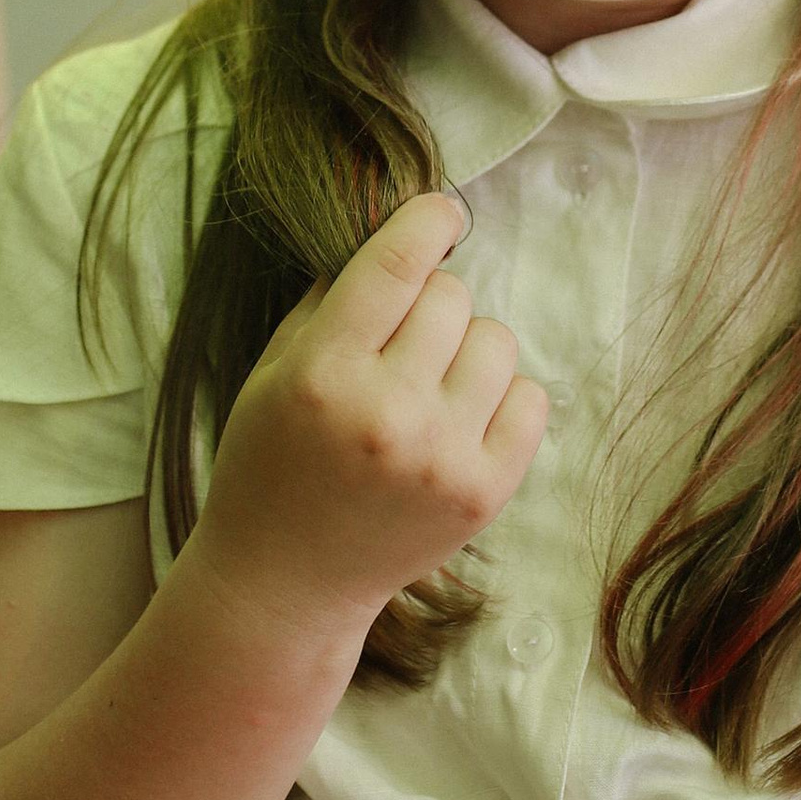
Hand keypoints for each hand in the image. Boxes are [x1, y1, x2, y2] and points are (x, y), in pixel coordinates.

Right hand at [192, 196, 546, 650]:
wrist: (283, 585)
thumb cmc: (270, 463)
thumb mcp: (273, 368)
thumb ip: (332, 297)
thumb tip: (400, 231)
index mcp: (323, 373)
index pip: (398, 263)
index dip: (429, 220)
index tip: (441, 214)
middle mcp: (387, 414)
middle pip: (451, 295)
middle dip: (429, 303)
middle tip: (400, 342)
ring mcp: (441, 459)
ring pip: (496, 338)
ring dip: (466, 347)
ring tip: (430, 382)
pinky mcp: (482, 495)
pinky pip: (530, 398)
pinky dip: (501, 395)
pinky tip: (460, 417)